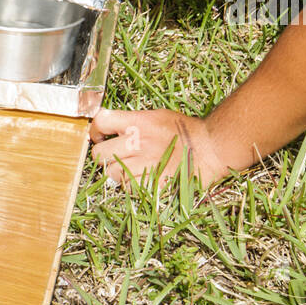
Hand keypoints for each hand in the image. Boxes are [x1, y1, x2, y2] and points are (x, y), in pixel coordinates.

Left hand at [90, 108, 228, 186]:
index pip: (101, 122)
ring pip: (111, 175)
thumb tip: (110, 126)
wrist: (210, 148)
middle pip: (98, 154)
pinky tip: (142, 180)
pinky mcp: (152, 183)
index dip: (95, 130)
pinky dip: (132, 186)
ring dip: (117, 174)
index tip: (99, 136)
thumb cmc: (185, 131)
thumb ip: (132, 121)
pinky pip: (128, 188)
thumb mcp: (156, 115)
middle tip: (114, 157)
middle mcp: (138, 142)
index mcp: (138, 122)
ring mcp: (144, 164)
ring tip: (131, 169)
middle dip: (102, 156)